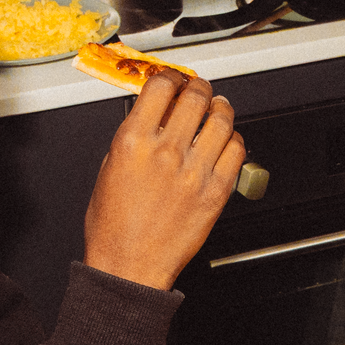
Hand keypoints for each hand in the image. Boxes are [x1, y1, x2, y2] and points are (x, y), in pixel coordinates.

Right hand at [82, 70, 246, 289]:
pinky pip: (236, 150)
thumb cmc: (113, 227)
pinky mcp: (216, 192)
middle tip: (197, 89)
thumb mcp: (109, 169)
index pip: (160, 87)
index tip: (172, 79)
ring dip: (220, 107)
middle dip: (197, 86)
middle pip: (195, 96)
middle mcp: (166, 152)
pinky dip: (233, 139)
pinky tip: (225, 140)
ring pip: (222, 119)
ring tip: (217, 108)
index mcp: (133, 142)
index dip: (169, 77)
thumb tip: (151, 115)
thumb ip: (132, 137)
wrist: (129, 267)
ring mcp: (195, 172)